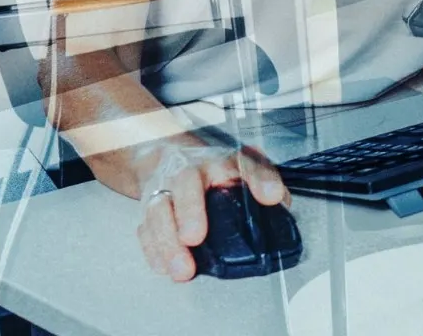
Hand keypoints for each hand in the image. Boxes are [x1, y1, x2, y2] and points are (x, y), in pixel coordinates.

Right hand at [133, 140, 286, 283]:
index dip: (260, 179)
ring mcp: (164, 187)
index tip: (270, 197)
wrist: (167, 154)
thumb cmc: (211, 166)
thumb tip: (278, 200)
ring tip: (182, 268)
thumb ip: (262, 180)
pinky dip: (152, 249)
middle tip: (194, 237)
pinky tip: (164, 266)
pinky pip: (144, 227)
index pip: (245, 162)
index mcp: (223, 158)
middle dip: (189, 211)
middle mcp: (190, 168)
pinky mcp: (147, 206)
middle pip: (186, 183)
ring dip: (168, 241)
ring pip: (159, 209)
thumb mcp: (242, 163)